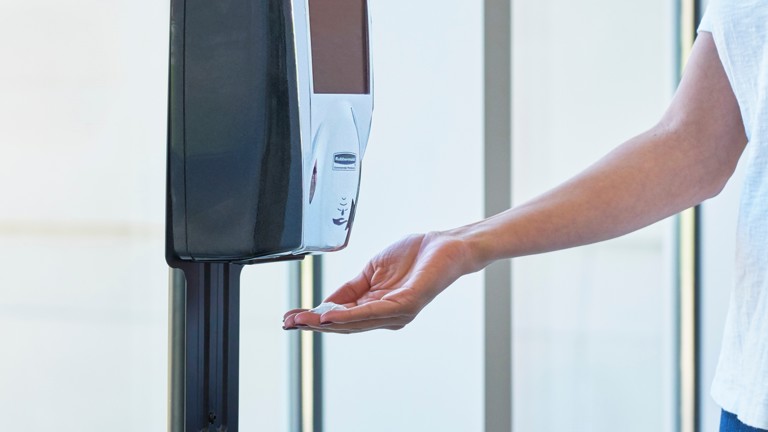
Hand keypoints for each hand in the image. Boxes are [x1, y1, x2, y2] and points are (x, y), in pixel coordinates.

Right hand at [282, 231, 472, 333]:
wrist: (446, 245)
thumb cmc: (415, 256)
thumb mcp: (372, 270)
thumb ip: (351, 287)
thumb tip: (326, 301)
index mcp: (377, 307)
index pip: (341, 317)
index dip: (315, 318)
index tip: (291, 318)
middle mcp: (386, 316)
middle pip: (343, 324)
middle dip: (313, 324)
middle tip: (289, 323)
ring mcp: (396, 313)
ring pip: (354, 322)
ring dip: (325, 322)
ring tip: (302, 321)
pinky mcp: (406, 305)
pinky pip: (372, 312)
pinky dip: (349, 315)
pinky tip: (329, 314)